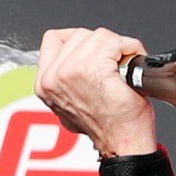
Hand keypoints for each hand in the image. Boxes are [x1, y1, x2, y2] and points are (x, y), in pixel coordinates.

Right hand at [34, 28, 157, 156]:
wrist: (123, 141)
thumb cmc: (108, 126)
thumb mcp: (72, 103)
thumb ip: (67, 79)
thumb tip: (76, 59)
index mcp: (45, 84)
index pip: (54, 39)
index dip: (79, 41)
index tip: (94, 52)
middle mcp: (54, 76)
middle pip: (80, 34)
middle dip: (102, 45)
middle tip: (115, 64)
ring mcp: (72, 71)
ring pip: (99, 36)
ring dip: (118, 47)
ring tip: (123, 68)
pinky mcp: (94, 70)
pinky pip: (115, 43)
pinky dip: (129, 49)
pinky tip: (131, 65)